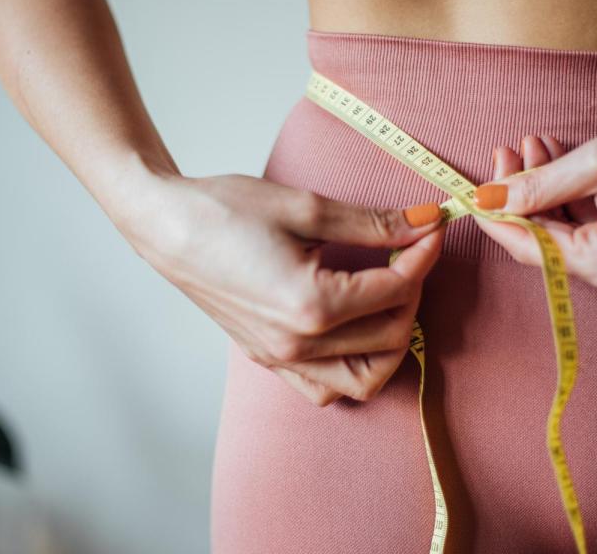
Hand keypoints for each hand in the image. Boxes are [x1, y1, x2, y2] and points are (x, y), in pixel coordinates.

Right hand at [120, 172, 443, 405]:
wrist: (165, 226)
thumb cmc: (223, 210)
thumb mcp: (304, 208)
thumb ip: (371, 223)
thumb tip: (422, 221)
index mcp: (310, 306)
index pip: (394, 290)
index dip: (423, 255)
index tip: (432, 226)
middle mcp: (297, 345)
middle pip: (389, 336)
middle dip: (413, 292)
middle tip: (410, 251)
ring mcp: (280, 359)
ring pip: (363, 380)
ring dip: (390, 341)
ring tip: (388, 295)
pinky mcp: (267, 359)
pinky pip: (324, 388)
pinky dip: (351, 367)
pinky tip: (353, 327)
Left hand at [473, 100, 596, 306]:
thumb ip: (538, 187)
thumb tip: (488, 201)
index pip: (530, 248)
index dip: (497, 217)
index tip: (473, 189)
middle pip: (547, 242)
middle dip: (522, 195)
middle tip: (509, 151)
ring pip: (565, 236)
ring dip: (545, 192)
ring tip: (534, 146)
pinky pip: (589, 235)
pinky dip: (570, 202)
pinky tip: (557, 163)